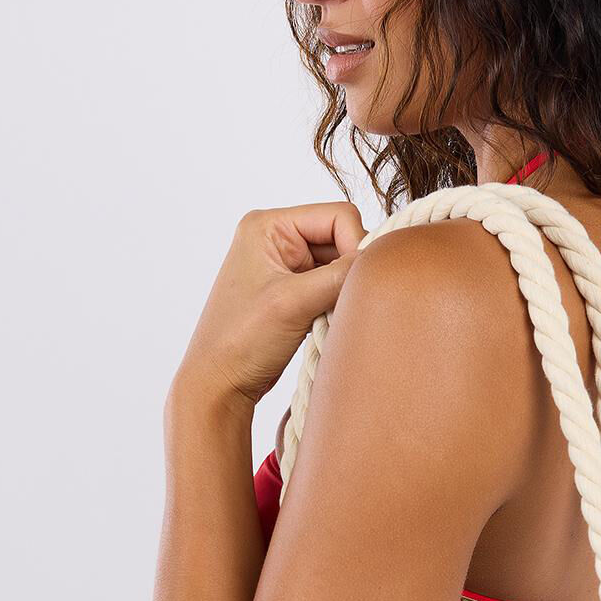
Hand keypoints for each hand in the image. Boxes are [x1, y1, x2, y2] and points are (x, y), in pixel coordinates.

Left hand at [176, 202, 366, 407]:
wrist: (219, 384)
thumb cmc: (240, 341)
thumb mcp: (294, 302)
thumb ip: (339, 275)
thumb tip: (380, 258)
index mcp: (268, 225)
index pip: (337, 216)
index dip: (356, 245)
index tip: (356, 282)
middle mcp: (277, 238)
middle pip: (340, 238)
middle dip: (349, 270)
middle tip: (341, 302)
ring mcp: (285, 265)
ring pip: (339, 264)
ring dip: (343, 289)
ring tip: (327, 315)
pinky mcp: (293, 291)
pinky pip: (330, 285)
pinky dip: (336, 302)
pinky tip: (326, 321)